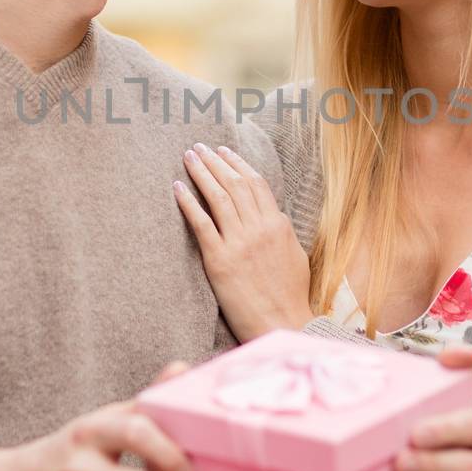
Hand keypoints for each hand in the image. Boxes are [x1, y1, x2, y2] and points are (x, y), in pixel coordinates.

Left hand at [174, 143, 312, 340]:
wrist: (282, 324)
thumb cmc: (290, 295)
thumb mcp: (294, 255)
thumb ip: (281, 230)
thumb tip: (271, 212)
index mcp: (277, 224)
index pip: (255, 183)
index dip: (237, 163)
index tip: (223, 150)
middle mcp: (258, 228)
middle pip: (234, 184)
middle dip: (215, 161)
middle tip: (198, 147)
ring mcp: (239, 243)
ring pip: (218, 197)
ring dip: (201, 173)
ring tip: (188, 158)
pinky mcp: (220, 261)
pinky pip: (201, 224)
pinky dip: (188, 202)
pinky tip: (177, 188)